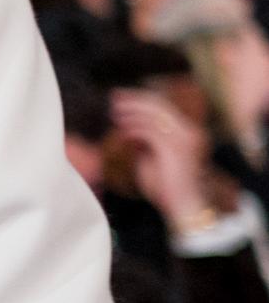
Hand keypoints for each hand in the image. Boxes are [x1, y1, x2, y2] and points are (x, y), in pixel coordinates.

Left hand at [108, 89, 214, 229]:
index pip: (164, 108)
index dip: (142, 99)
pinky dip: (134, 129)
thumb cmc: (168, 186)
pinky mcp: (174, 148)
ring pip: (154, 116)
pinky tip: (122, 131)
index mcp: (187, 133)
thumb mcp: (154, 158)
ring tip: (114, 113)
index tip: (123, 98)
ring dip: (132, 112)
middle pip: (159, 106)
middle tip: (114, 97)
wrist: (184, 204)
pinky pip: (149, 132)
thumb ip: (145, 142)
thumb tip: (129, 128)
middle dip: (134, 100)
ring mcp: (183, 139)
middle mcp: (189, 132)